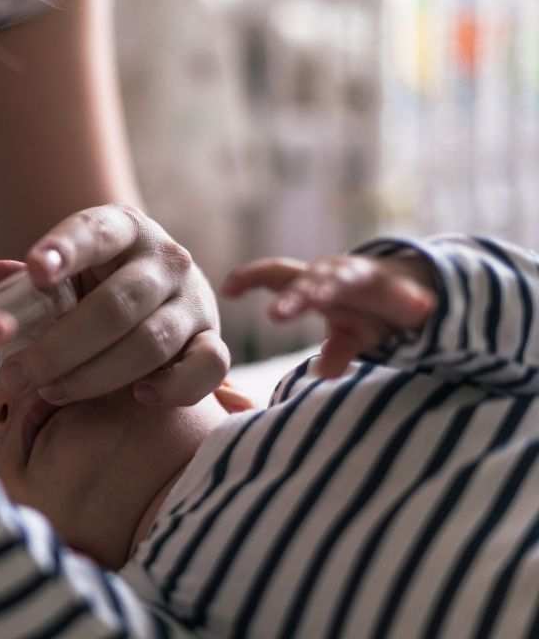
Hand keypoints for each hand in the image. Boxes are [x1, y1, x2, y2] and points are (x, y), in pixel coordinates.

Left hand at [0, 204, 226, 406]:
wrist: (150, 299)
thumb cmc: (90, 288)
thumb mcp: (58, 275)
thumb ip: (23, 280)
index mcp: (122, 228)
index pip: (93, 232)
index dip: (64, 251)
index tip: (34, 272)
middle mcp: (165, 258)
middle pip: (115, 306)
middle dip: (60, 347)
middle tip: (16, 375)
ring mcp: (194, 299)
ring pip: (150, 342)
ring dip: (96, 375)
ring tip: (51, 391)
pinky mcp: (213, 338)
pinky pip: (208, 367)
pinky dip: (176, 386)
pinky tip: (139, 397)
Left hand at [221, 252, 437, 377]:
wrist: (417, 284)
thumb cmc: (364, 309)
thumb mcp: (349, 333)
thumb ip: (335, 351)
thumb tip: (324, 374)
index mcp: (313, 283)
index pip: (276, 274)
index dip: (251, 278)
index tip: (227, 289)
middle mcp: (336, 276)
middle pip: (308, 283)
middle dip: (293, 299)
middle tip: (276, 315)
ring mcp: (367, 279)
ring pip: (346, 282)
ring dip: (334, 289)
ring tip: (319, 298)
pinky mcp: (402, 288)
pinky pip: (405, 296)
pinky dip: (411, 301)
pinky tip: (422, 308)